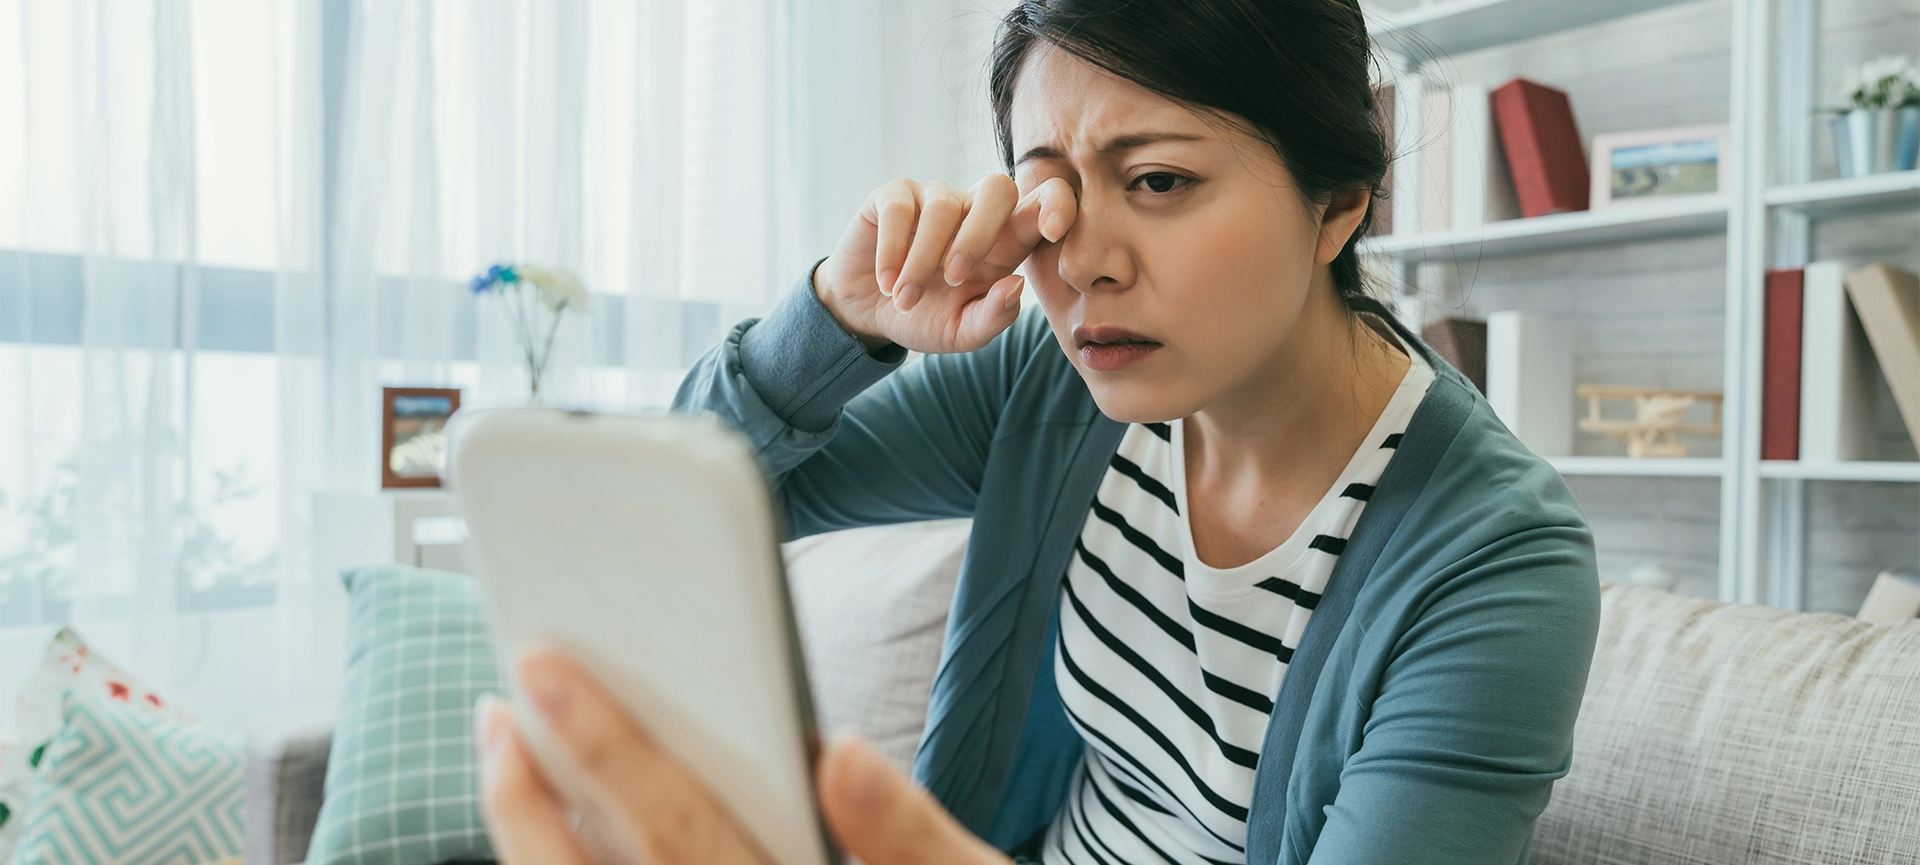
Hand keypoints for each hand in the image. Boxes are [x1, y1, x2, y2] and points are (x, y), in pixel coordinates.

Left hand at [476, 652, 1013, 864]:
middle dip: (528, 792)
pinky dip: (566, 858)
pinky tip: (553, 815)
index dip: (608, 749)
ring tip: (506, 747)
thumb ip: (910, 833)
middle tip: (497, 704)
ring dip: (529, 832)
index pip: (679, 828)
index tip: (546, 673)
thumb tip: (839, 752)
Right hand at [814, 174, 1076, 354]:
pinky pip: (900, 208)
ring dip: (923, 260)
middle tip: (956, 279)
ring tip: (906, 299)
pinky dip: (893, 250)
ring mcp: (933, 197)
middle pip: (998, 187)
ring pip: (943, 207)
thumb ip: (994, 317)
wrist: (869, 314)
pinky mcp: (893, 196)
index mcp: (1005, 240)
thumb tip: (1016, 286)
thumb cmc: (926, 317)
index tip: (1055, 231)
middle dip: (979, 234)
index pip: (1044, 202)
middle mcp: (973, 210)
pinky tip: (887, 281)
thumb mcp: (962, 332)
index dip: (1058, 205)